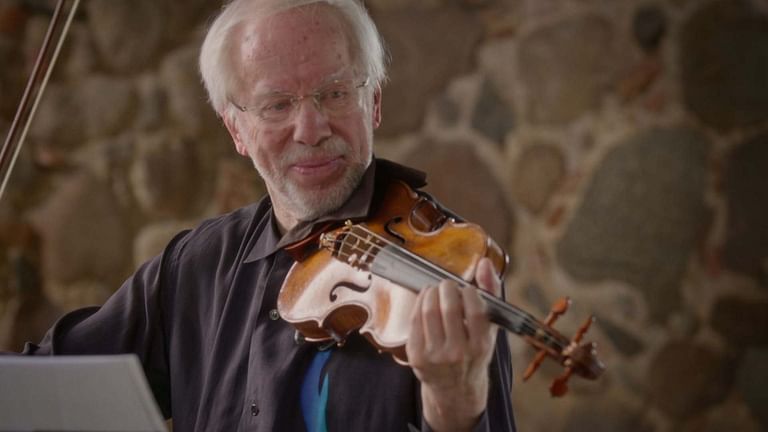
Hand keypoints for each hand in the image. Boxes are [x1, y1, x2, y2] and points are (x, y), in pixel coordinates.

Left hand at [406, 258, 500, 431]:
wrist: (456, 389)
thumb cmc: (475, 352)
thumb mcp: (490, 328)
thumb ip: (491, 293)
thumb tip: (484, 262)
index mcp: (480, 346)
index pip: (474, 308)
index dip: (468, 291)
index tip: (466, 289)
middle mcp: (458, 353)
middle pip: (448, 307)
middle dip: (446, 287)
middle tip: (447, 285)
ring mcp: (435, 356)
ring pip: (428, 311)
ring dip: (431, 292)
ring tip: (436, 290)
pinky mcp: (416, 356)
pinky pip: (415, 320)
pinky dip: (419, 303)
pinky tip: (425, 299)